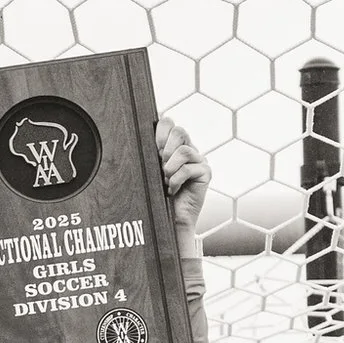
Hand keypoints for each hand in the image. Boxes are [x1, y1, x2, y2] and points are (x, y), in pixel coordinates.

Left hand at [157, 117, 209, 242]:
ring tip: (166, 180)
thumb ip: (149, 154)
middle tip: (160, 165)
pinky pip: (189, 168)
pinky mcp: (205, 172)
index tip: (153, 148)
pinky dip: (176, 180)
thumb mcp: (150, 171)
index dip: (160, 131)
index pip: (169, 123)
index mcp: (173, 145)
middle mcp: (188, 149)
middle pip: (179, 131)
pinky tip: (172, 189)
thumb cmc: (158, 195)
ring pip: (184, 150)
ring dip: (170, 166)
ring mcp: (198, 160)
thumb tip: (138, 138)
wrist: (170, 219)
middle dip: (166, 148)